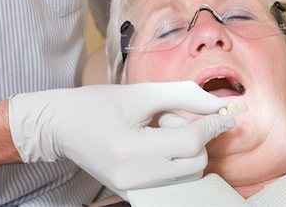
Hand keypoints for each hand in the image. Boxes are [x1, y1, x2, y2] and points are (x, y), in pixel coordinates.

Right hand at [8, 81, 234, 197]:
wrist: (60, 126)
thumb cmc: (95, 104)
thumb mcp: (139, 92)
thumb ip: (182, 95)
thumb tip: (216, 105)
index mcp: (130, 150)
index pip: (189, 143)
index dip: (212, 126)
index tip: (225, 114)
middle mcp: (132, 178)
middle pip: (193, 164)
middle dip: (193, 137)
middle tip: (167, 118)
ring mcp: (131, 190)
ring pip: (185, 176)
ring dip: (183, 151)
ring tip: (156, 131)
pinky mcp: (131, 194)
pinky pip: (170, 182)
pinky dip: (174, 163)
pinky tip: (154, 145)